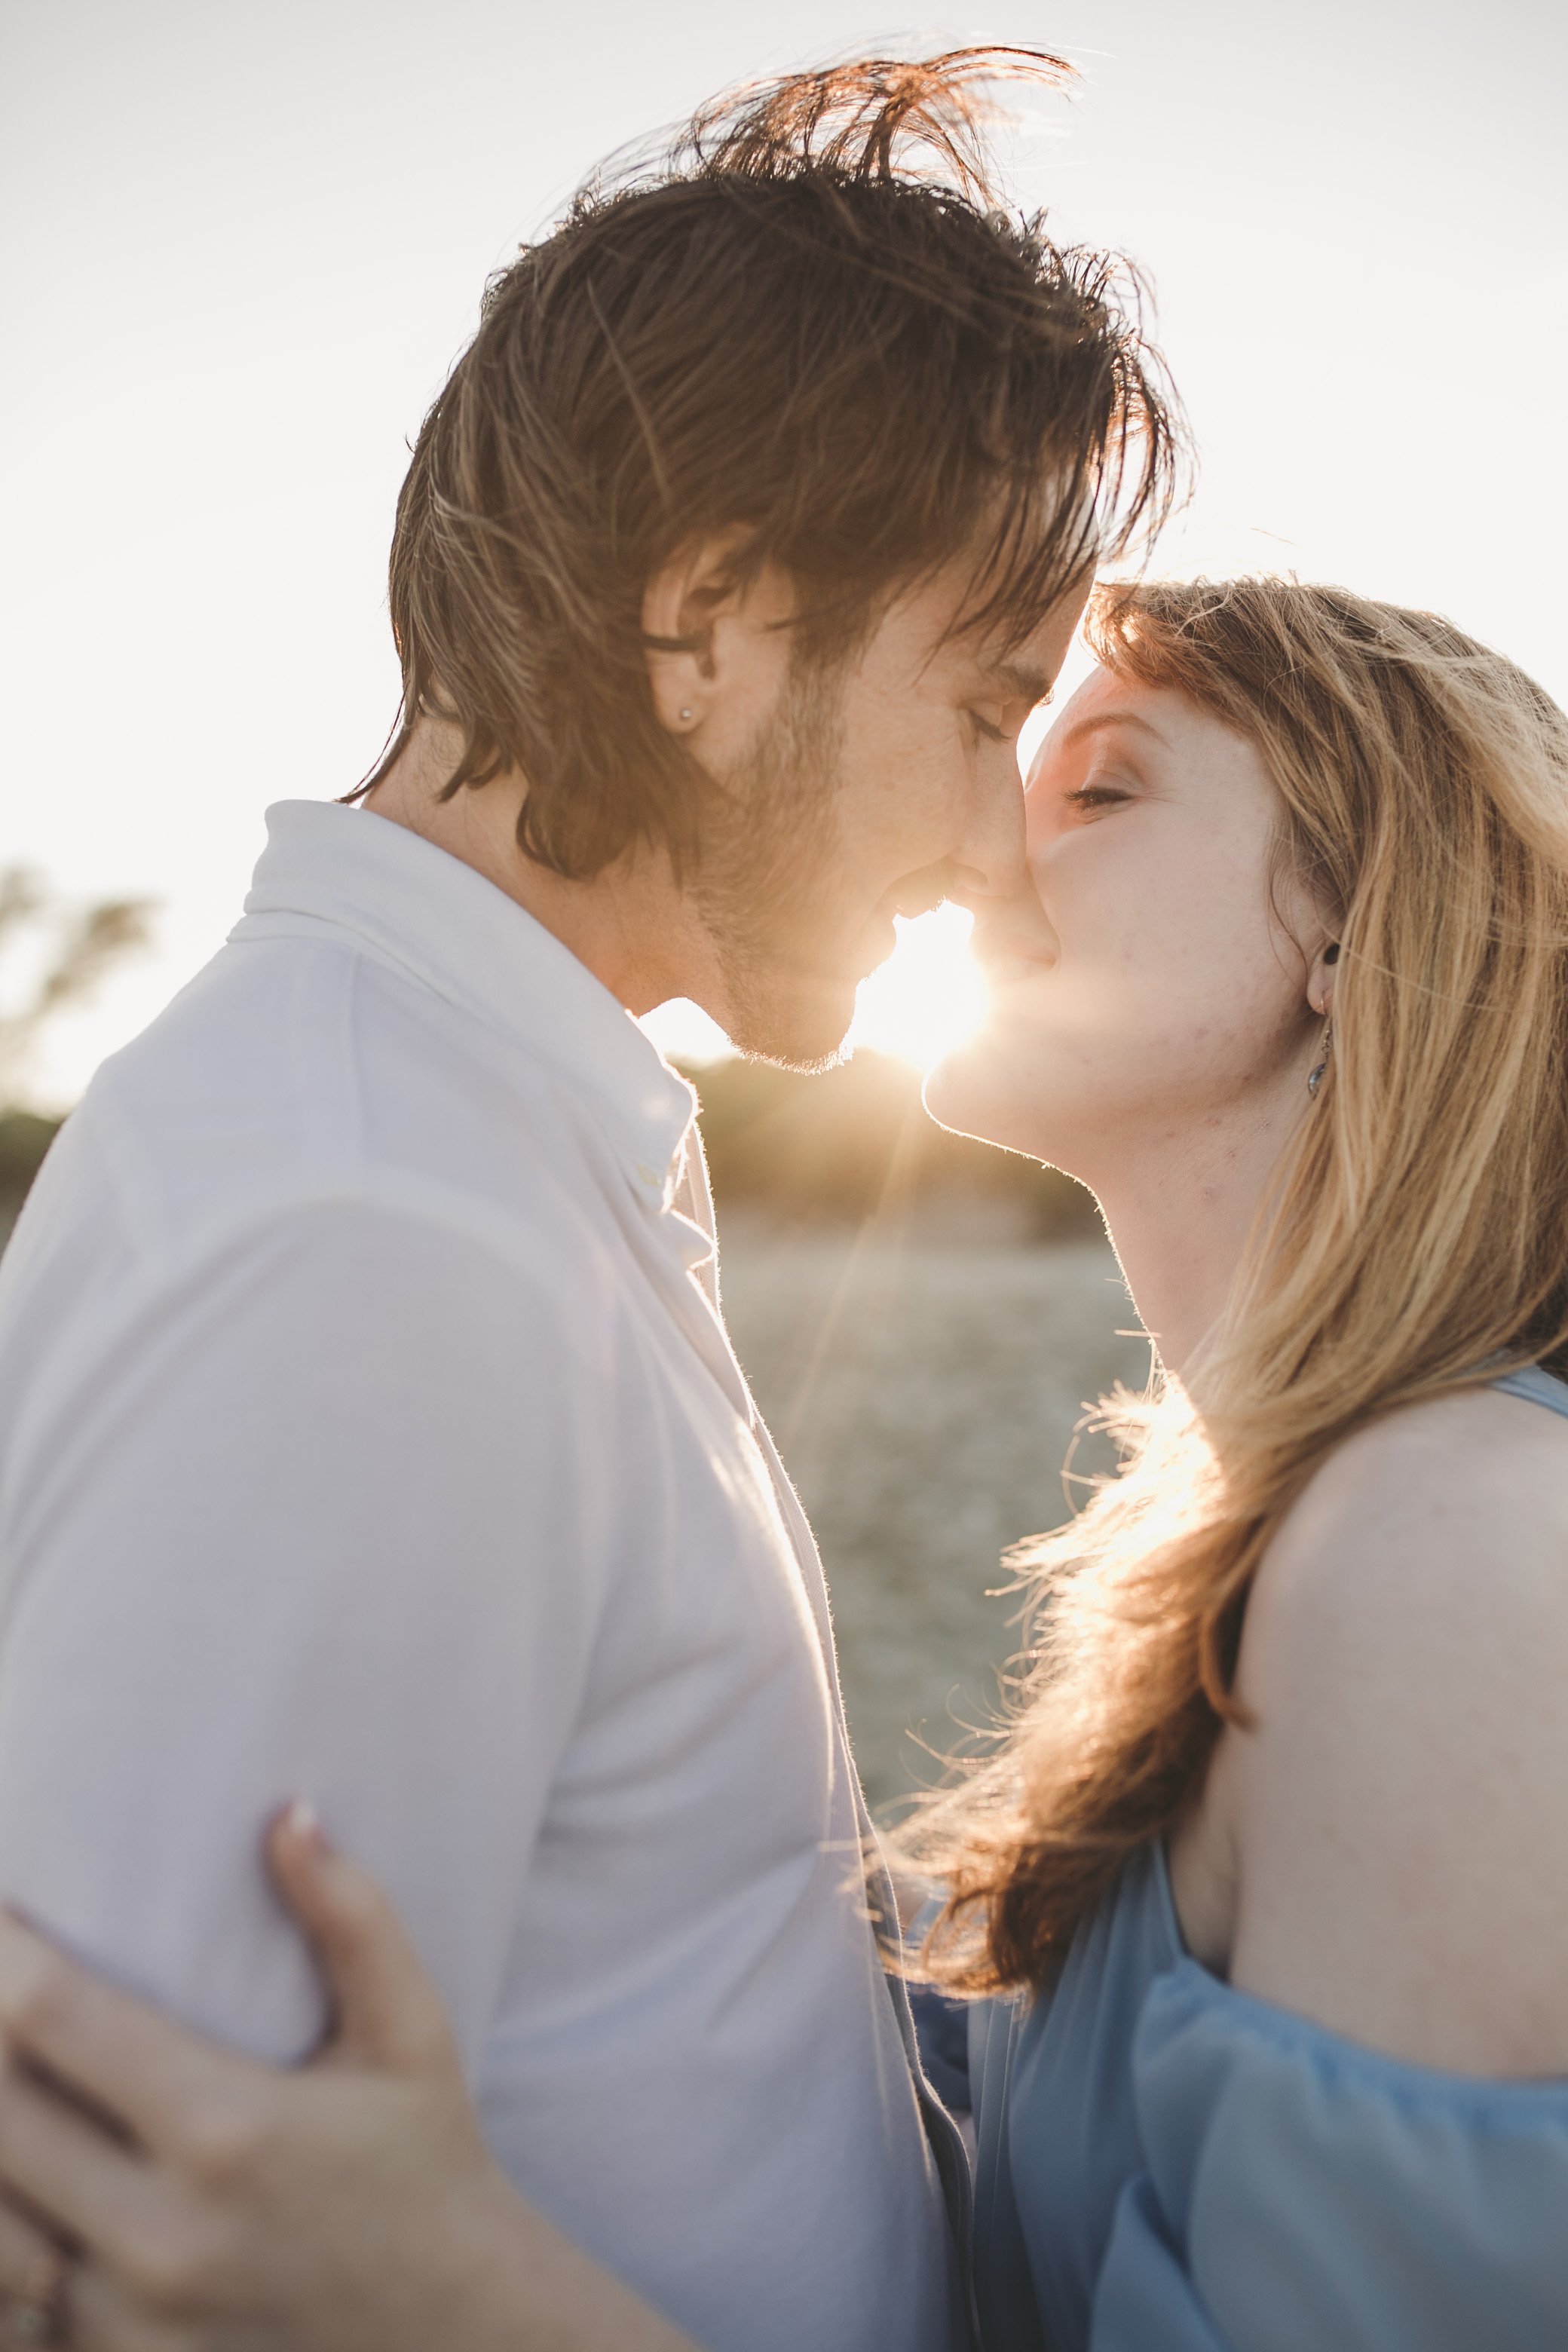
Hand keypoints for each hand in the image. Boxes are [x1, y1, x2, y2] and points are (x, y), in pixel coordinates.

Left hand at [0, 1807, 694, 2350]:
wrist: (449, 2337)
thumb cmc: (425, 2161)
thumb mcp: (410, 2032)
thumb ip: (353, 1918)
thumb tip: (288, 1816)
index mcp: (229, 2128)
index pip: (50, 2017)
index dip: (1, 1949)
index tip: (2, 1909)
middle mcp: (159, 2231)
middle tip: (1, 1981)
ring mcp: (123, 2318)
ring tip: (10, 2064)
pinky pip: (6, 2296)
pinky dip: (4, 2222)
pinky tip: (27, 2163)